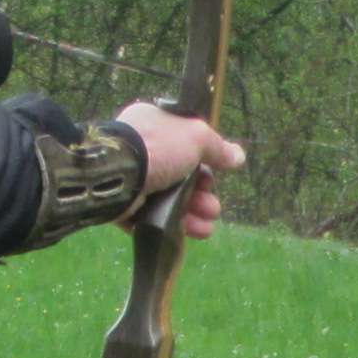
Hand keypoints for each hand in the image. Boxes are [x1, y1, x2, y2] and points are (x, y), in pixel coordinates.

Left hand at [119, 100, 245, 239]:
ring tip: (206, 224)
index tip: (215, 174)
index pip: (185, 143)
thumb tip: (238, 156)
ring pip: (171, 199)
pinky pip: (155, 217)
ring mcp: (133, 178)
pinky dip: (175, 225)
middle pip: (182, 175)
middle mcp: (143, 150)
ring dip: (194, 212)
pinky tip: (192, 232)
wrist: (118, 174)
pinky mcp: (125, 205)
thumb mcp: (196, 137)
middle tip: (213, 207)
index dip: (204, 161)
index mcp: (154, 125)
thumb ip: (218, 147)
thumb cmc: (158, 147)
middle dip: (203, 194)